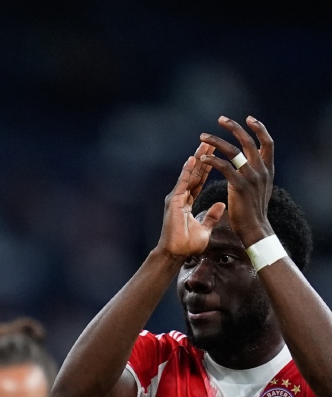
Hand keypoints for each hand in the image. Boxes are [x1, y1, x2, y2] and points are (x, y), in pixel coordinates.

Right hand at [157, 143, 223, 258]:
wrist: (175, 253)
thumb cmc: (187, 244)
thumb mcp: (205, 228)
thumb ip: (212, 216)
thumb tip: (221, 205)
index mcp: (188, 202)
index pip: (199, 180)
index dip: (208, 167)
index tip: (216, 154)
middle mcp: (181, 197)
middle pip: (194, 174)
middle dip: (203, 158)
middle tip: (211, 142)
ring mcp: (176, 198)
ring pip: (189, 175)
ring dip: (197, 160)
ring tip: (204, 145)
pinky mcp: (174, 202)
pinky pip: (183, 183)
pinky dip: (187, 171)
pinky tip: (193, 160)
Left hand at [198, 116, 277, 248]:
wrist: (255, 229)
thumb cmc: (254, 210)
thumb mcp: (260, 187)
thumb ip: (257, 173)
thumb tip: (252, 163)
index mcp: (268, 169)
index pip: (267, 143)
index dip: (259, 129)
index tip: (249, 119)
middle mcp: (262, 170)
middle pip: (249, 141)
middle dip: (234, 128)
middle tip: (221, 119)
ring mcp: (252, 177)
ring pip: (234, 151)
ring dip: (217, 142)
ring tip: (203, 137)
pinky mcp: (239, 186)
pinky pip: (225, 167)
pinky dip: (213, 161)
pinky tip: (203, 158)